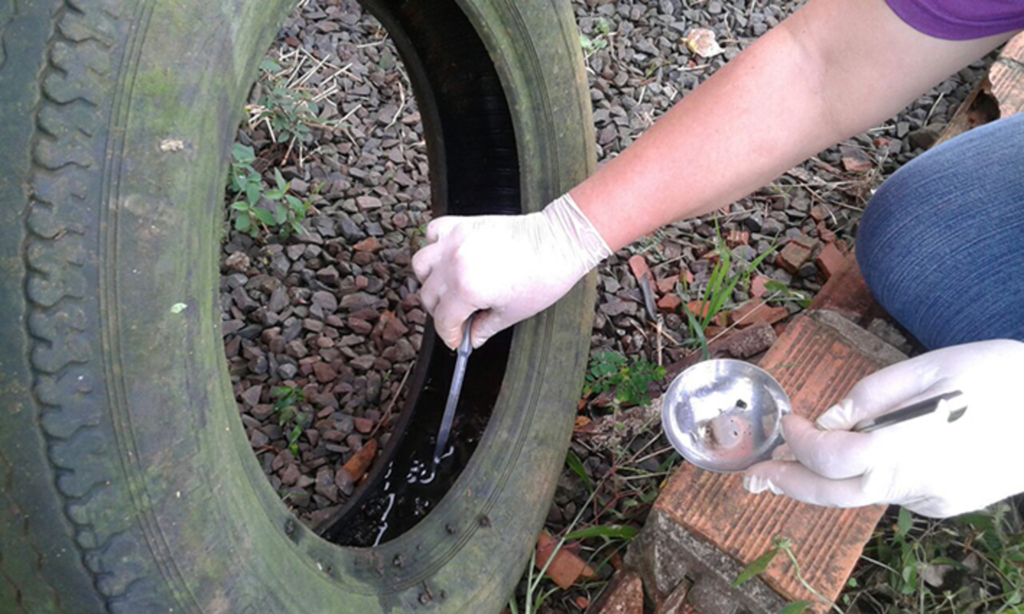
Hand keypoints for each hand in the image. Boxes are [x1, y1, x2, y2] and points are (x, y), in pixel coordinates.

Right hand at [411, 194, 610, 349]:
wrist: (558, 242)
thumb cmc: (543, 276)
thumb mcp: (511, 313)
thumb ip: (483, 328)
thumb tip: (470, 339)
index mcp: (467, 289)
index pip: (443, 320)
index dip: (450, 335)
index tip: (456, 339)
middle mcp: (455, 263)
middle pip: (429, 295)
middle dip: (441, 312)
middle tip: (457, 318)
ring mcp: (455, 241)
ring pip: (421, 265)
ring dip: (430, 280)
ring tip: (447, 288)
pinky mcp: (462, 224)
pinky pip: (432, 233)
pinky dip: (434, 246)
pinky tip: (447, 258)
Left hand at [743, 339, 1023, 517]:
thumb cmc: (1000, 375)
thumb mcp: (931, 367)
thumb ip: (871, 396)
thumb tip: (829, 420)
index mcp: (912, 445)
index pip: (833, 459)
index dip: (800, 445)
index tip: (790, 423)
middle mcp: (921, 482)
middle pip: (837, 495)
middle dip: (789, 485)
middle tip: (753, 477)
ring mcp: (936, 499)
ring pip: (866, 493)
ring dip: (830, 476)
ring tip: (802, 455)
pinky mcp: (948, 504)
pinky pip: (895, 491)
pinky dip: (873, 472)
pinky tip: (883, 445)